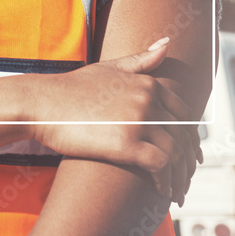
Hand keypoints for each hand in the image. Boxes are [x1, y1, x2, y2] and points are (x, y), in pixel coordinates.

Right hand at [29, 38, 201, 203]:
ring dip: (181, 176)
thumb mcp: (109, 68)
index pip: (185, 113)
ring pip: (176, 153)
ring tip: (176, 192)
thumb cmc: (71, 88)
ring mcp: (138, 121)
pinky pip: (160, 166)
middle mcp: (148, 100)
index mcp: (148, 84)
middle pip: (184, 135)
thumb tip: (167, 43)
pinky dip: (166, 181)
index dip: (191, 136)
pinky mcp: (126, 144)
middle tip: (187, 177)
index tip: (191, 154)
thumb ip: (141, 59)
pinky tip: (162, 191)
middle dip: (190, 160)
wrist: (42, 104)